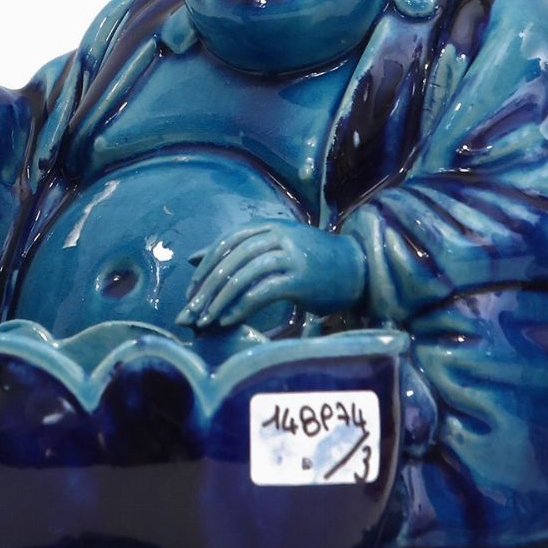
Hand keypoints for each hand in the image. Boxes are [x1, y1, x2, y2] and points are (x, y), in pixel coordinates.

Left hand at [178, 221, 367, 331]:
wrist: (356, 268)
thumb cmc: (311, 260)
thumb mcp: (273, 246)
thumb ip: (236, 250)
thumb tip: (192, 258)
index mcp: (267, 226)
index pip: (225, 243)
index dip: (205, 267)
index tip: (191, 292)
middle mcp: (277, 236)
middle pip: (230, 260)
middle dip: (207, 288)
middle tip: (191, 311)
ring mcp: (289, 256)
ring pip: (242, 276)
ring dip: (220, 301)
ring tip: (206, 321)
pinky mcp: (299, 279)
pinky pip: (262, 292)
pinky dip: (241, 308)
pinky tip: (229, 321)